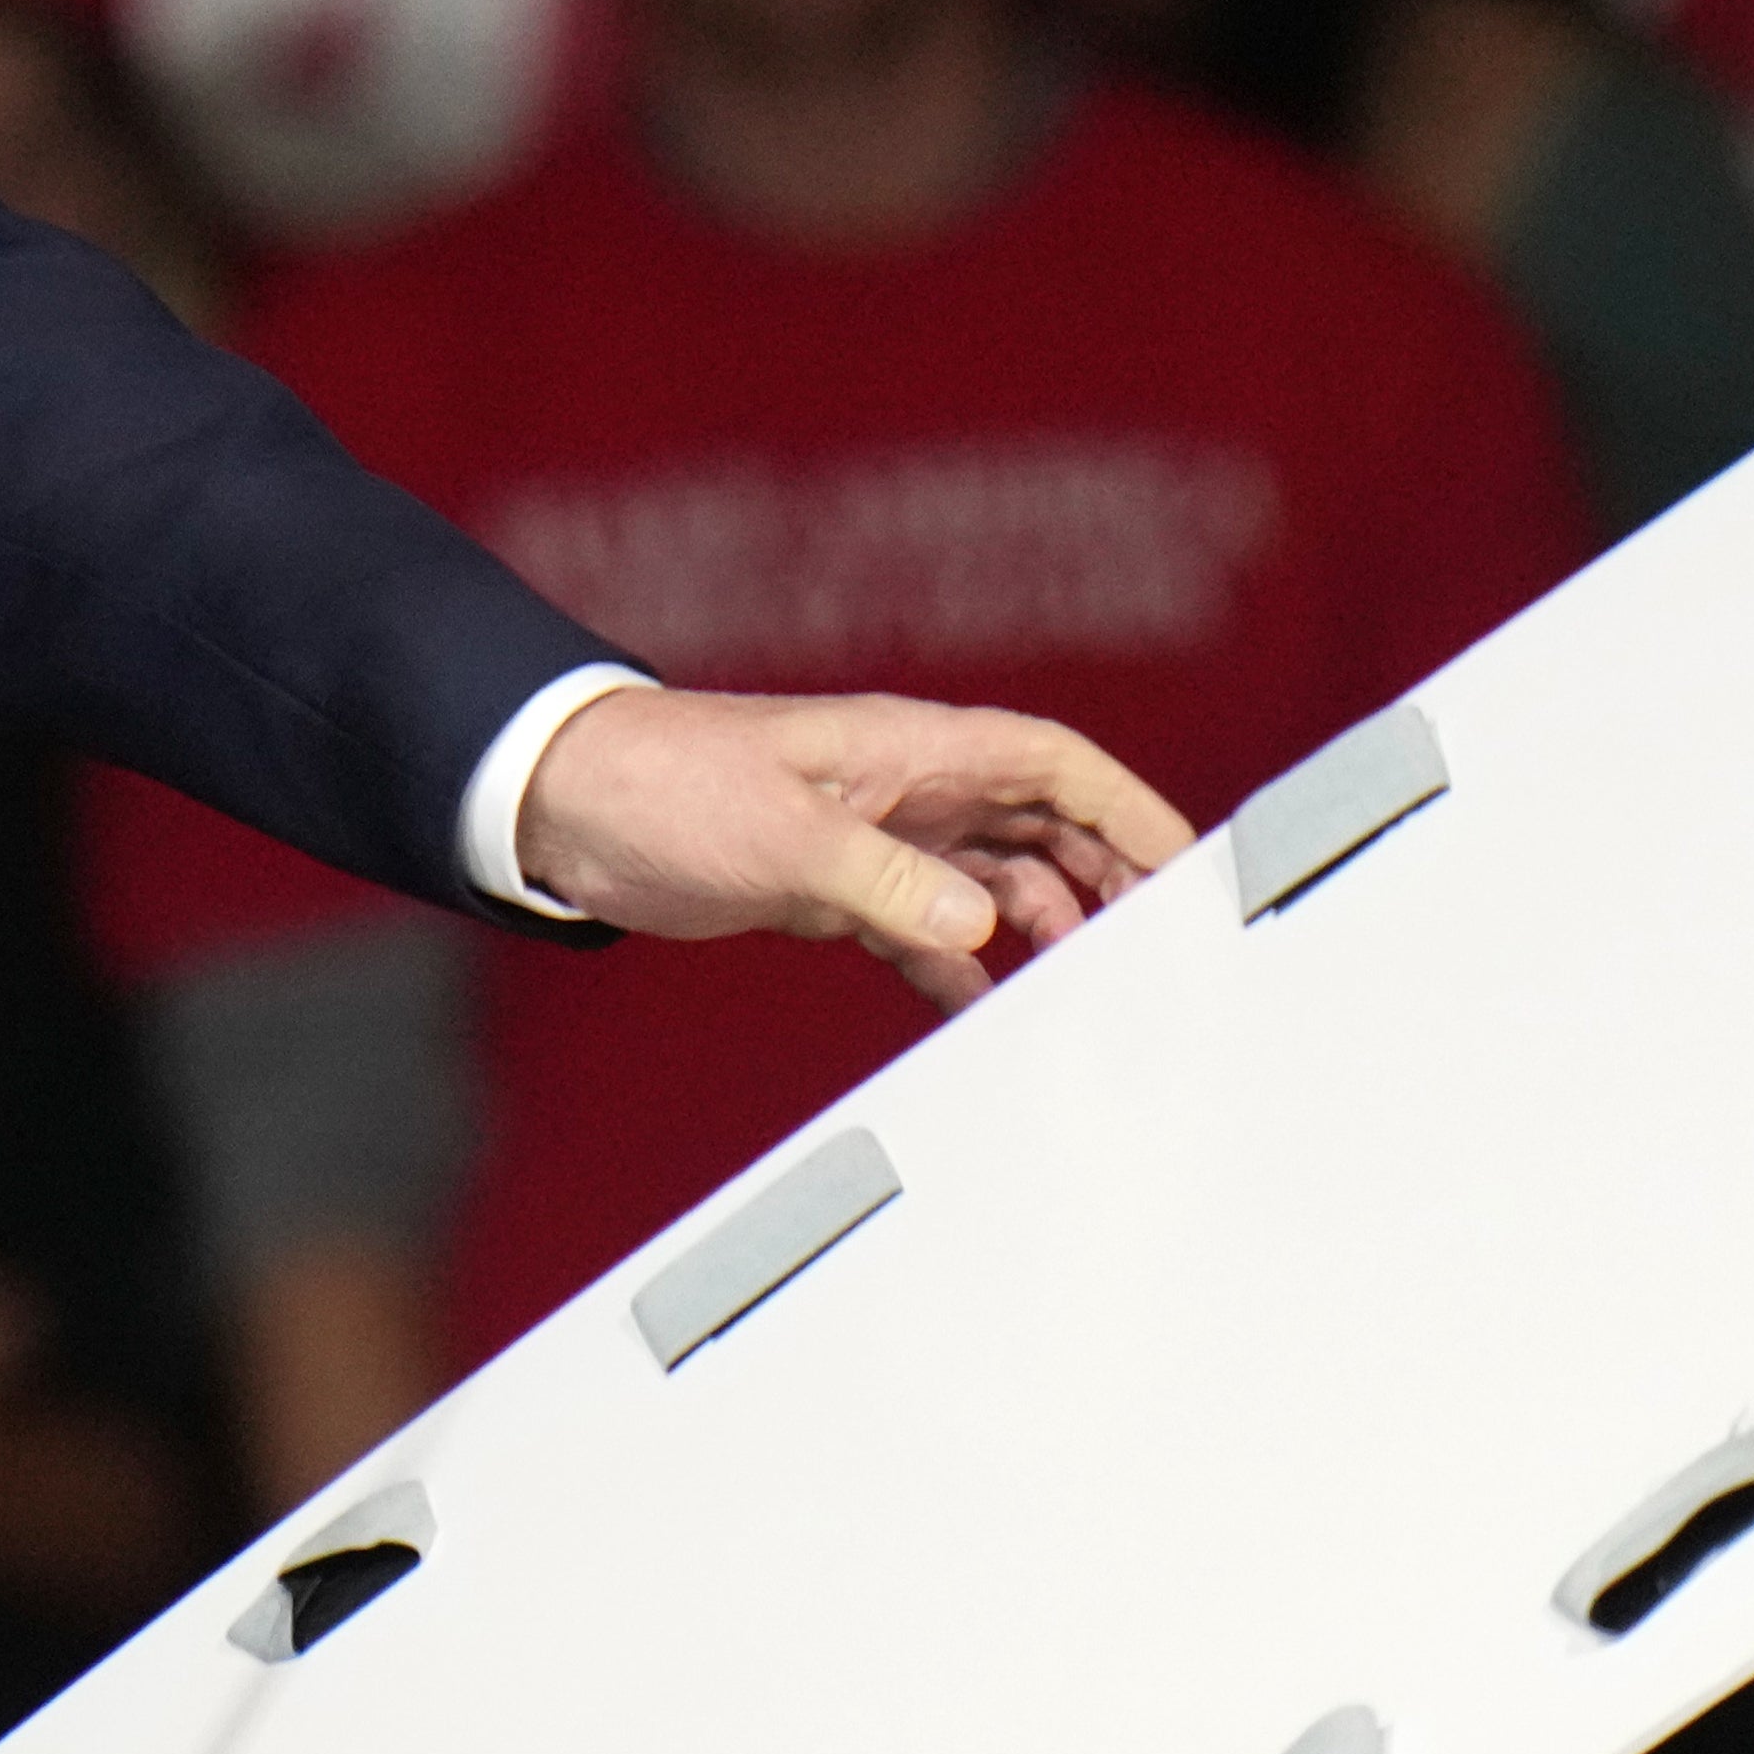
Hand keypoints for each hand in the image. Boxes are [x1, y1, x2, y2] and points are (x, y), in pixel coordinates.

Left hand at [513, 683, 1191, 1012]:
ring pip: (989, 877)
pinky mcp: (829, 888)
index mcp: (911, 751)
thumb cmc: (666, 783)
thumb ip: (886, 881)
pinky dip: (955, 963)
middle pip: (1039, 824)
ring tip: (1079, 982)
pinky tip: (979, 1002)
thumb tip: (983, 924)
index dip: (1126, 806)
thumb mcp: (781, 835)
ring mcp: (871, 839)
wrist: (567, 803)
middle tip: (1151, 940)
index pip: (1052, 764)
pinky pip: (920, 927)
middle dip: (1104, 872)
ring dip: (1038, 922)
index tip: (1185, 859)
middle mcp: (906, 790)